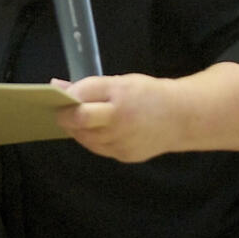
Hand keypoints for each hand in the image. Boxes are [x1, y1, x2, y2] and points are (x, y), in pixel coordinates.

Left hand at [53, 74, 182, 162]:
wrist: (181, 117)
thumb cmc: (148, 95)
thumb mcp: (122, 82)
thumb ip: (90, 86)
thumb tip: (57, 85)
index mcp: (121, 93)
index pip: (83, 94)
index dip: (68, 95)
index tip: (61, 96)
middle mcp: (120, 118)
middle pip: (80, 119)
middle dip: (65, 116)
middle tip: (61, 112)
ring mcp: (122, 139)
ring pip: (85, 137)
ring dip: (77, 130)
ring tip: (79, 122)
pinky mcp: (124, 155)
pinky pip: (98, 148)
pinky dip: (91, 139)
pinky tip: (95, 132)